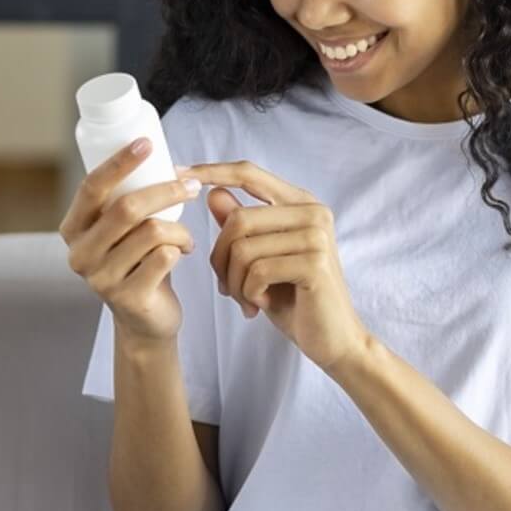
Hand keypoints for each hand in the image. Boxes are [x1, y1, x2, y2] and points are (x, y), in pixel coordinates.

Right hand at [62, 137, 203, 345]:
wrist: (145, 319)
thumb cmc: (138, 262)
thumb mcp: (123, 230)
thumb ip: (125, 198)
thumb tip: (155, 153)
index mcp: (73, 229)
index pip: (92, 187)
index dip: (119, 162)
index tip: (146, 143)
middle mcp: (80, 254)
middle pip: (127, 208)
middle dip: (166, 190)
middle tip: (191, 187)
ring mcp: (101, 279)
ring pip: (153, 232)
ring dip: (180, 229)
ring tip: (186, 237)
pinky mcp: (128, 298)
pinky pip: (165, 257)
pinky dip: (181, 248)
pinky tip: (182, 254)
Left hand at [176, 160, 370, 372]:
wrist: (332, 338)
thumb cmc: (294, 298)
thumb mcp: (260, 259)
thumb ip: (240, 227)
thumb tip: (213, 193)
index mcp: (300, 203)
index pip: (249, 173)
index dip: (212, 171)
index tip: (178, 172)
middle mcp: (312, 212)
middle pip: (237, 219)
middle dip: (220, 259)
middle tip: (226, 288)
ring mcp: (316, 235)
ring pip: (243, 248)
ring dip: (234, 282)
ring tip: (246, 300)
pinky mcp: (315, 263)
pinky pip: (257, 271)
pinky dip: (248, 293)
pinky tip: (260, 306)